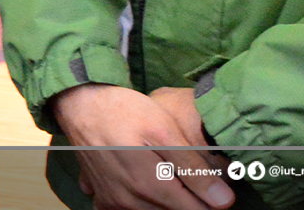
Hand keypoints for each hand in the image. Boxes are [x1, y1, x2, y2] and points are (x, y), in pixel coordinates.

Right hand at [52, 83, 233, 209]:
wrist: (79, 102)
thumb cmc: (124, 110)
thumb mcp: (164, 130)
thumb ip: (194, 168)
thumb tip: (224, 202)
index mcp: (150, 187)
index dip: (211, 198)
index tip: (214, 181)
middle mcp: (129, 202)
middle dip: (188, 196)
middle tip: (184, 167)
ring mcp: (112, 201)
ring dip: (165, 199)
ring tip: (166, 170)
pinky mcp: (102, 197)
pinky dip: (140, 202)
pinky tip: (142, 183)